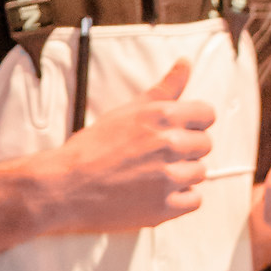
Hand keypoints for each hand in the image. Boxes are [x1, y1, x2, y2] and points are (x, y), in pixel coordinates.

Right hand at [33, 60, 213, 235]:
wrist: (63, 187)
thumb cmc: (89, 149)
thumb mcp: (125, 111)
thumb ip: (163, 90)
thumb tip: (186, 63)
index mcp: (162, 117)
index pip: (207, 115)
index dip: (194, 124)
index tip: (180, 132)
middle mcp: (169, 145)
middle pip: (205, 145)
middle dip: (186, 151)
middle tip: (157, 158)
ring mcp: (168, 178)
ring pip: (199, 173)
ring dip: (181, 176)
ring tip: (152, 177)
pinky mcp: (164, 207)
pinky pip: (194, 200)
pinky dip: (179, 200)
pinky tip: (157, 194)